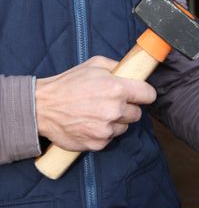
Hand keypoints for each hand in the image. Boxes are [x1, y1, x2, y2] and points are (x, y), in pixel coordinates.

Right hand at [35, 56, 156, 151]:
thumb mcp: (94, 65)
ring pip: (125, 126)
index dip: (144, 94)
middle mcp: (115, 110)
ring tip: (97, 113)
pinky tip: (90, 124)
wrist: (41, 107)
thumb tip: (134, 70)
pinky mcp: (98, 143)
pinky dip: (103, 132)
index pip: (149, 95)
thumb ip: (118, 66)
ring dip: (116, 121)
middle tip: (111, 103)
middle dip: (128, 108)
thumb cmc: (68, 84)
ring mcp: (106, 128)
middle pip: (138, 113)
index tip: (139, 95)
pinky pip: (110, 138)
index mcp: (117, 89)